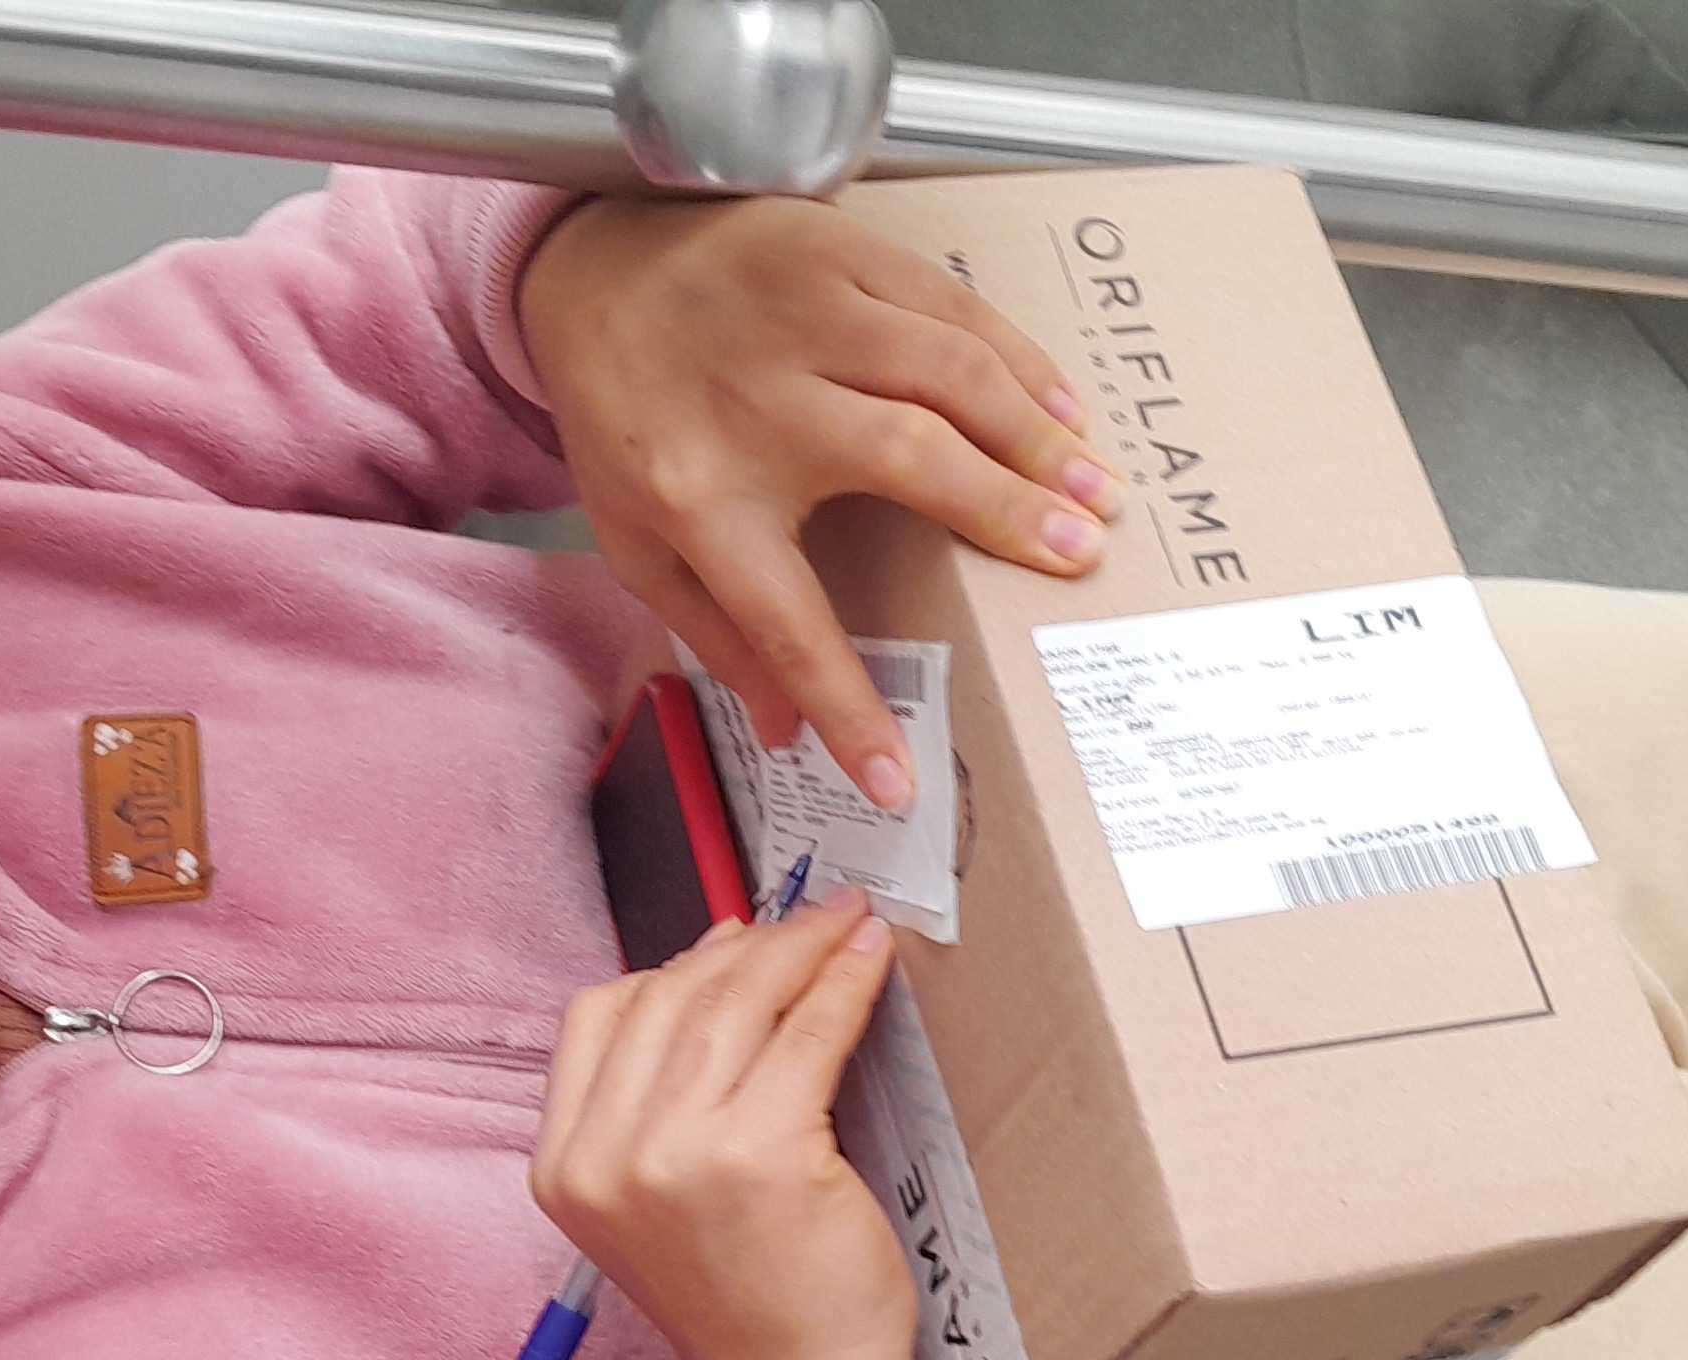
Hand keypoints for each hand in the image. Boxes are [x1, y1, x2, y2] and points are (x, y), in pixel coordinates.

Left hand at [519, 193, 1114, 812]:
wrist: (591, 263)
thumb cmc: (626, 415)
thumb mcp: (636, 537)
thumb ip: (714, 633)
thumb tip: (785, 735)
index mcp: (698, 498)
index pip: (783, 624)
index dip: (845, 704)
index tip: (900, 781)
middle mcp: (757, 404)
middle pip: (905, 462)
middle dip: (1003, 513)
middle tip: (1081, 557)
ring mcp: (803, 315)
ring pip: (945, 371)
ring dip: (1033, 435)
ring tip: (1095, 489)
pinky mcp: (839, 250)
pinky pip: (948, 304)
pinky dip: (1016, 358)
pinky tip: (1061, 407)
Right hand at [532, 898, 926, 1359]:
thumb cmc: (746, 1297)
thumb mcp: (660, 1196)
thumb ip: (663, 1092)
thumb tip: (721, 956)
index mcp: (565, 1167)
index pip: (602, 1016)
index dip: (676, 964)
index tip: (740, 939)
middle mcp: (607, 1157)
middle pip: (671, 998)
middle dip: (751, 944)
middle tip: (813, 915)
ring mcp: (677, 1156)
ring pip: (736, 1004)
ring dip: (800, 948)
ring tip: (847, 924)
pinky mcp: (760, 1156)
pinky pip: (806, 1036)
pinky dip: (842, 985)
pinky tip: (870, 962)